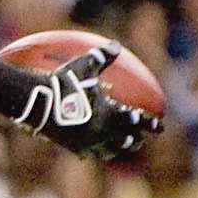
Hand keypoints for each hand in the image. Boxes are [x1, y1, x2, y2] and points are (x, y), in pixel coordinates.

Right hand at [13, 45, 157, 160]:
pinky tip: (91, 151)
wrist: (37, 103)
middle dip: (136, 140)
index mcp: (110, 115)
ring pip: (110, 152)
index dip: (151, 124)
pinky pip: (88, 153)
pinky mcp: (73, 148)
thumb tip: (115, 44)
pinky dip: (94, 152)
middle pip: (127, 142)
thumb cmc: (62, 83)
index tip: (160, 127)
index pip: (137, 122)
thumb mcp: (83, 66)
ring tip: (119, 147)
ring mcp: (88, 143)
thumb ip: (102, 56)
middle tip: (140, 139)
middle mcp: (103, 132)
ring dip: (117, 148)